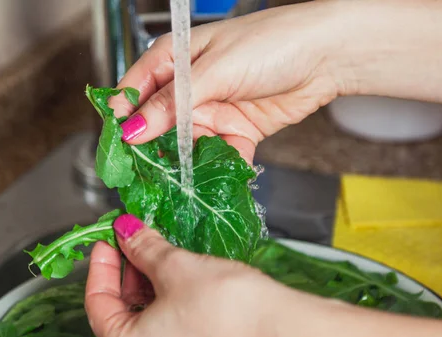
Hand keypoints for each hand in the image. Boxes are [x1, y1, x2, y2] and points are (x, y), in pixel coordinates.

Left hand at [84, 214, 296, 336]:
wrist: (285, 333)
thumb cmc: (226, 307)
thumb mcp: (175, 267)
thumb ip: (143, 248)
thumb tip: (126, 231)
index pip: (97, 304)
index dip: (101, 265)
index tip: (108, 238)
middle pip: (120, 312)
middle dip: (125, 272)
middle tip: (132, 239)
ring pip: (146, 319)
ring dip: (147, 283)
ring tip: (155, 250)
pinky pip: (168, 326)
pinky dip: (166, 298)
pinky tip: (176, 272)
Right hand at [110, 0, 441, 163]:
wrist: (327, 55)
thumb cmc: (271, 44)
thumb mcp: (213, 71)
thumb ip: (172, 104)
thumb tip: (132, 129)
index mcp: (175, 60)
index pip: (135, 91)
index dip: (122, 120)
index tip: (113, 150)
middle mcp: (190, 87)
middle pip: (158, 125)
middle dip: (153, 151)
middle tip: (144, 179)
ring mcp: (213, 109)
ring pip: (187, 145)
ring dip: (185, 165)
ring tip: (179, 187)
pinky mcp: (237, 130)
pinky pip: (219, 154)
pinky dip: (218, 167)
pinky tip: (214, 181)